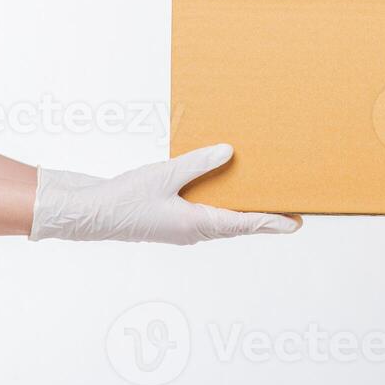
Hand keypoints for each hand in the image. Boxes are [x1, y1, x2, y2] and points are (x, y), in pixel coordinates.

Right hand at [29, 144, 299, 244]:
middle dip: (263, 220)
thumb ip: (198, 163)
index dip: (270, 222)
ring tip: (265, 204)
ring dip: (244, 215)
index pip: (243, 223)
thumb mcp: (164, 175)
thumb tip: (229, 152)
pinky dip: (222, 208)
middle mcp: (192, 232)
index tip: (295, 223)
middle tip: (290, 215)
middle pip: (237, 226)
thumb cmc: (125, 198)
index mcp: (195, 225)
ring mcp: (181, 229)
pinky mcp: (170, 222)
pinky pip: (205, 217)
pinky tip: (224, 194)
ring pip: (222, 223)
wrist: (89, 214)